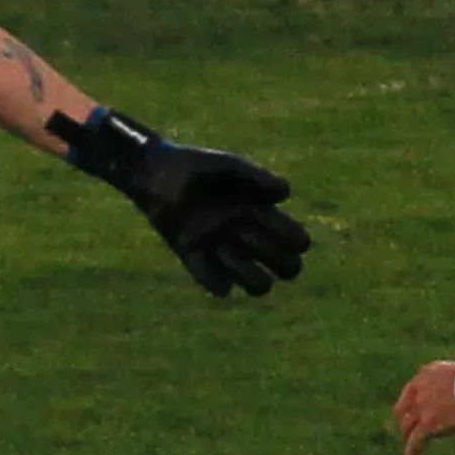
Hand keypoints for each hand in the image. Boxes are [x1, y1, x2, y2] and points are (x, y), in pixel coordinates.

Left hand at [55, 107, 312, 297]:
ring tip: (233, 252)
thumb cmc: (196, 166)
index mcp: (260, 212)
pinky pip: (219, 287)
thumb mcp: (229, 166)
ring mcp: (223, 250)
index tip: (284, 230)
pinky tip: (206, 253)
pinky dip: (219, 281)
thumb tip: (286, 194)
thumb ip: (257, 176)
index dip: (297, 241)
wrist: (156, 174)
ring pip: (258, 285)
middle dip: (285, 265)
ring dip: (253, 276)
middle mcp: (246, 235)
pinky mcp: (197, 259)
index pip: (296, 241)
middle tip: (261, 244)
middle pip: (286, 268)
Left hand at [394, 361, 454, 454]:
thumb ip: (452, 382)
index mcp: (425, 375)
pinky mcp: (426, 424)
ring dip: (408, 438)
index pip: (410, 392)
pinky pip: (414, 442)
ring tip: (410, 450)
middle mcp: (418, 391)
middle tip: (409, 432)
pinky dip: (411, 453)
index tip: (411, 412)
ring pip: (407, 427)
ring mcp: (420, 408)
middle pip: (404, 411)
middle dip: (405, 422)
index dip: (409, 405)